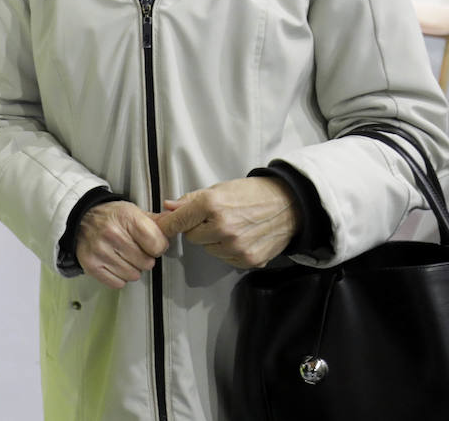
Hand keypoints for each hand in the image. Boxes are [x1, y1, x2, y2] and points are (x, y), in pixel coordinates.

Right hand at [76, 200, 169, 288]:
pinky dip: (119, 276)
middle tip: (135, 249)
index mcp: (126, 218)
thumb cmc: (110, 216)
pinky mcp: (91, 265)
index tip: (152, 244)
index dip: (158, 247)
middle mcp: (112, 234)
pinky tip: (114, 263)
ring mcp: (100, 251)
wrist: (80, 219)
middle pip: (147, 263)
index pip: (157, 245)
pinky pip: (118, 283)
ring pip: (133, 275)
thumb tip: (176, 222)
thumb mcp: (133, 212)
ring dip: (132, 268)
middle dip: (145, 258)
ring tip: (124, 256)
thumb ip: (157, 221)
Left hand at [153, 177, 297, 268]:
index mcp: (212, 205)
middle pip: (192, 237)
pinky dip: (229, 250)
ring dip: (214, 241)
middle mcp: (223, 228)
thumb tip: (168, 207)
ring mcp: (236, 246)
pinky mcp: (248, 260)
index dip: (167, 225)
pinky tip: (242, 237)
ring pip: (208, 249)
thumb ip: (191, 200)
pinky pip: (225, 258)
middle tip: (214, 218)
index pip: (178, 221)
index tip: (160, 228)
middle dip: (198, 229)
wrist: (289, 205)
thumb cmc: (252, 193)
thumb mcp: (219, 189)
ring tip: (232, 226)